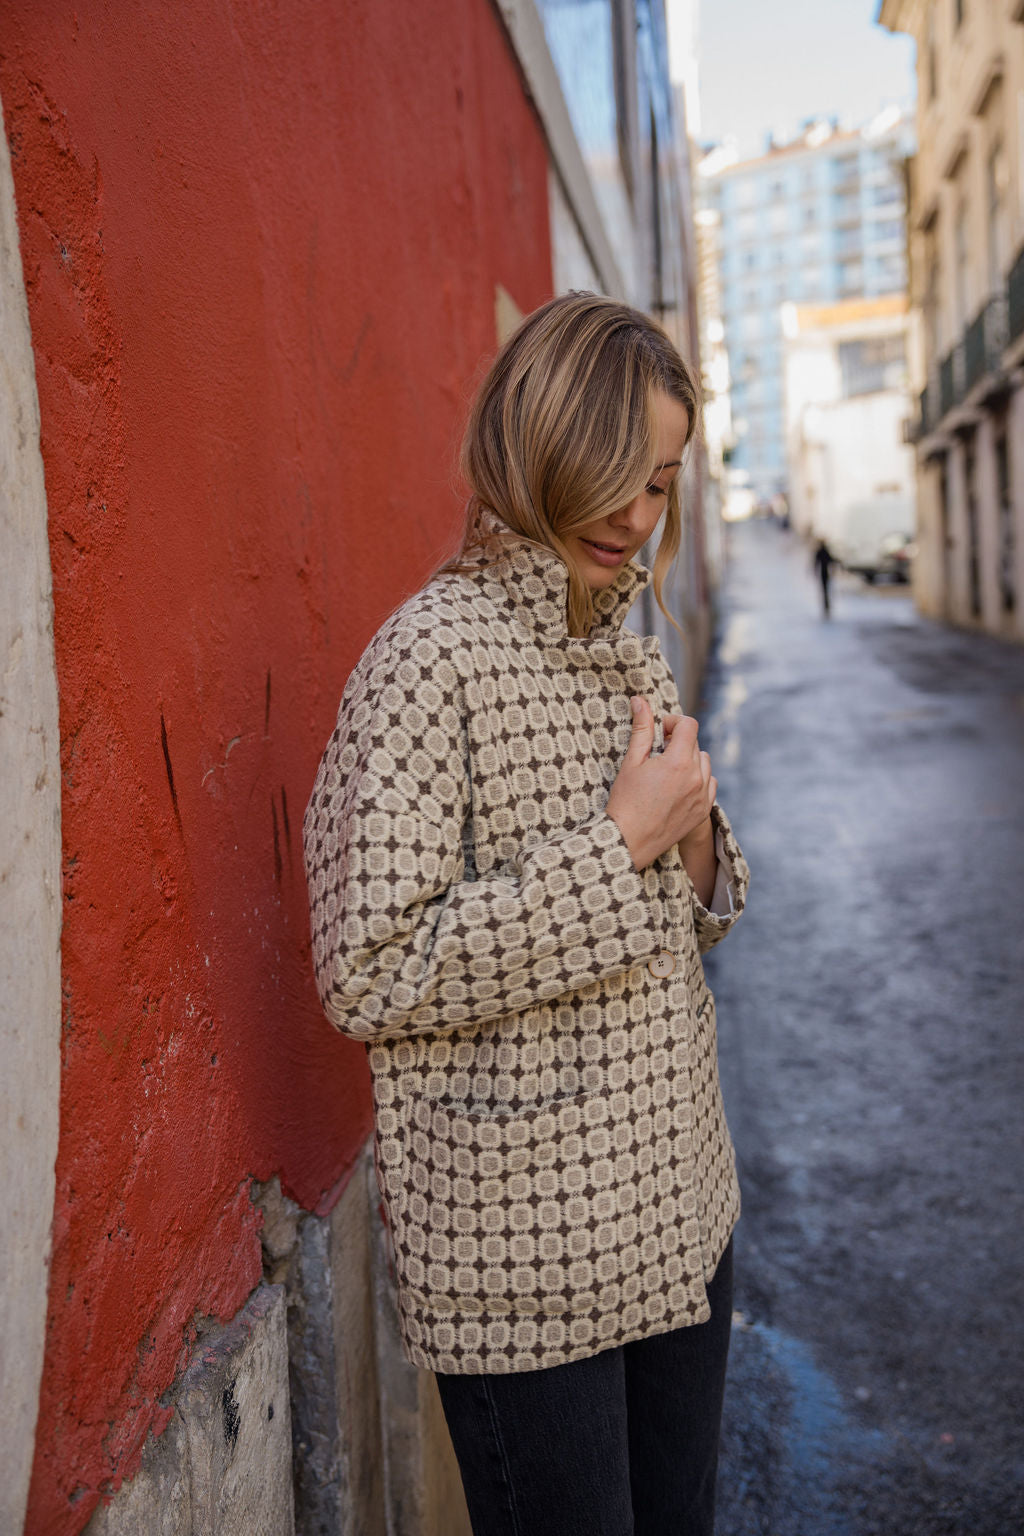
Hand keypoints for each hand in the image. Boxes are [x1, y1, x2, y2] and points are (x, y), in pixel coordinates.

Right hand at [606, 697, 717, 871]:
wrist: (630, 840)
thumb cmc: (626, 801)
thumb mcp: (632, 762)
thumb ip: (641, 729)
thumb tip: (640, 700)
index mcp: (678, 762)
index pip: (689, 725)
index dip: (673, 722)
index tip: (660, 731)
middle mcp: (696, 777)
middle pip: (695, 743)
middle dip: (678, 741)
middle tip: (657, 753)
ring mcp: (703, 795)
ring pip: (704, 762)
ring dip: (689, 759)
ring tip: (667, 771)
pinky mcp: (703, 810)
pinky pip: (710, 783)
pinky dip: (698, 779)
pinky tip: (679, 786)